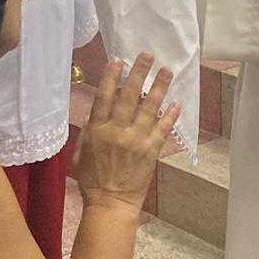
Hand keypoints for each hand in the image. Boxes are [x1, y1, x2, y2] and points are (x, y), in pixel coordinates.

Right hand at [75, 53, 179, 211]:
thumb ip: (89, 129)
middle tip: (147, 55)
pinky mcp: (151, 151)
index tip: (118, 60)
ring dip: (159, 87)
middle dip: (138, 73)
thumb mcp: (81, 151)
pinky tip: (177, 102)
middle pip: (129, 96)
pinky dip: (170, 115)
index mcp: (98, 129)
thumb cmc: (91, 179)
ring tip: (167, 70)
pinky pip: (163, 129)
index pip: (105, 96)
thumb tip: (96, 110)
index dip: (111, 76)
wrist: (110, 203)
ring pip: (149, 108)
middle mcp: (117, 130)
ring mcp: (136, 140)